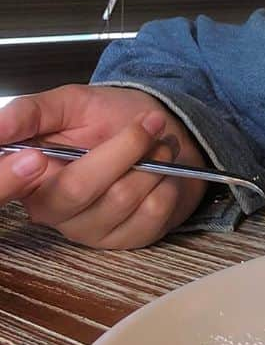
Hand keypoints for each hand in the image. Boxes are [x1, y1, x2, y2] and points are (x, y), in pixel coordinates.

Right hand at [0, 85, 208, 248]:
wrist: (161, 134)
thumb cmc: (109, 119)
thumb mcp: (70, 104)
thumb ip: (33, 112)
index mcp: (27, 177)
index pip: (3, 189)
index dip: (11, 178)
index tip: (37, 157)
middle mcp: (51, 209)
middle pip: (77, 189)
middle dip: (125, 147)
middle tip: (149, 123)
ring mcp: (90, 229)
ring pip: (122, 198)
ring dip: (154, 161)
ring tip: (160, 143)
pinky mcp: (127, 239)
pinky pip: (153, 211)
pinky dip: (168, 181)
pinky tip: (165, 171)